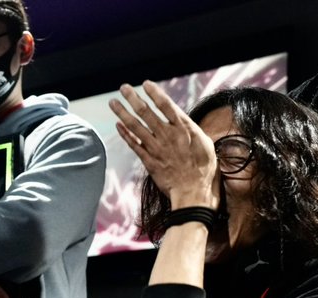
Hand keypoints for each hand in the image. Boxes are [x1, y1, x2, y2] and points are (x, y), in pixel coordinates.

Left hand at [109, 81, 219, 209]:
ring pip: (136, 126)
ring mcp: (156, 148)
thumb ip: (190, 130)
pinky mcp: (149, 161)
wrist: (193, 192)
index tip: (145, 84)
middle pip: (146, 112)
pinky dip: (125, 134)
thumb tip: (182, 120)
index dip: (154, 93)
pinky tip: (118, 125)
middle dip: (133, 98)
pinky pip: (134, 145)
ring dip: (123, 113)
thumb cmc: (203, 169)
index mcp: (184, 128)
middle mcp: (168, 135)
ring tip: (113, 103)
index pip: (166, 105)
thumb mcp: (204, 143)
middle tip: (123, 88)